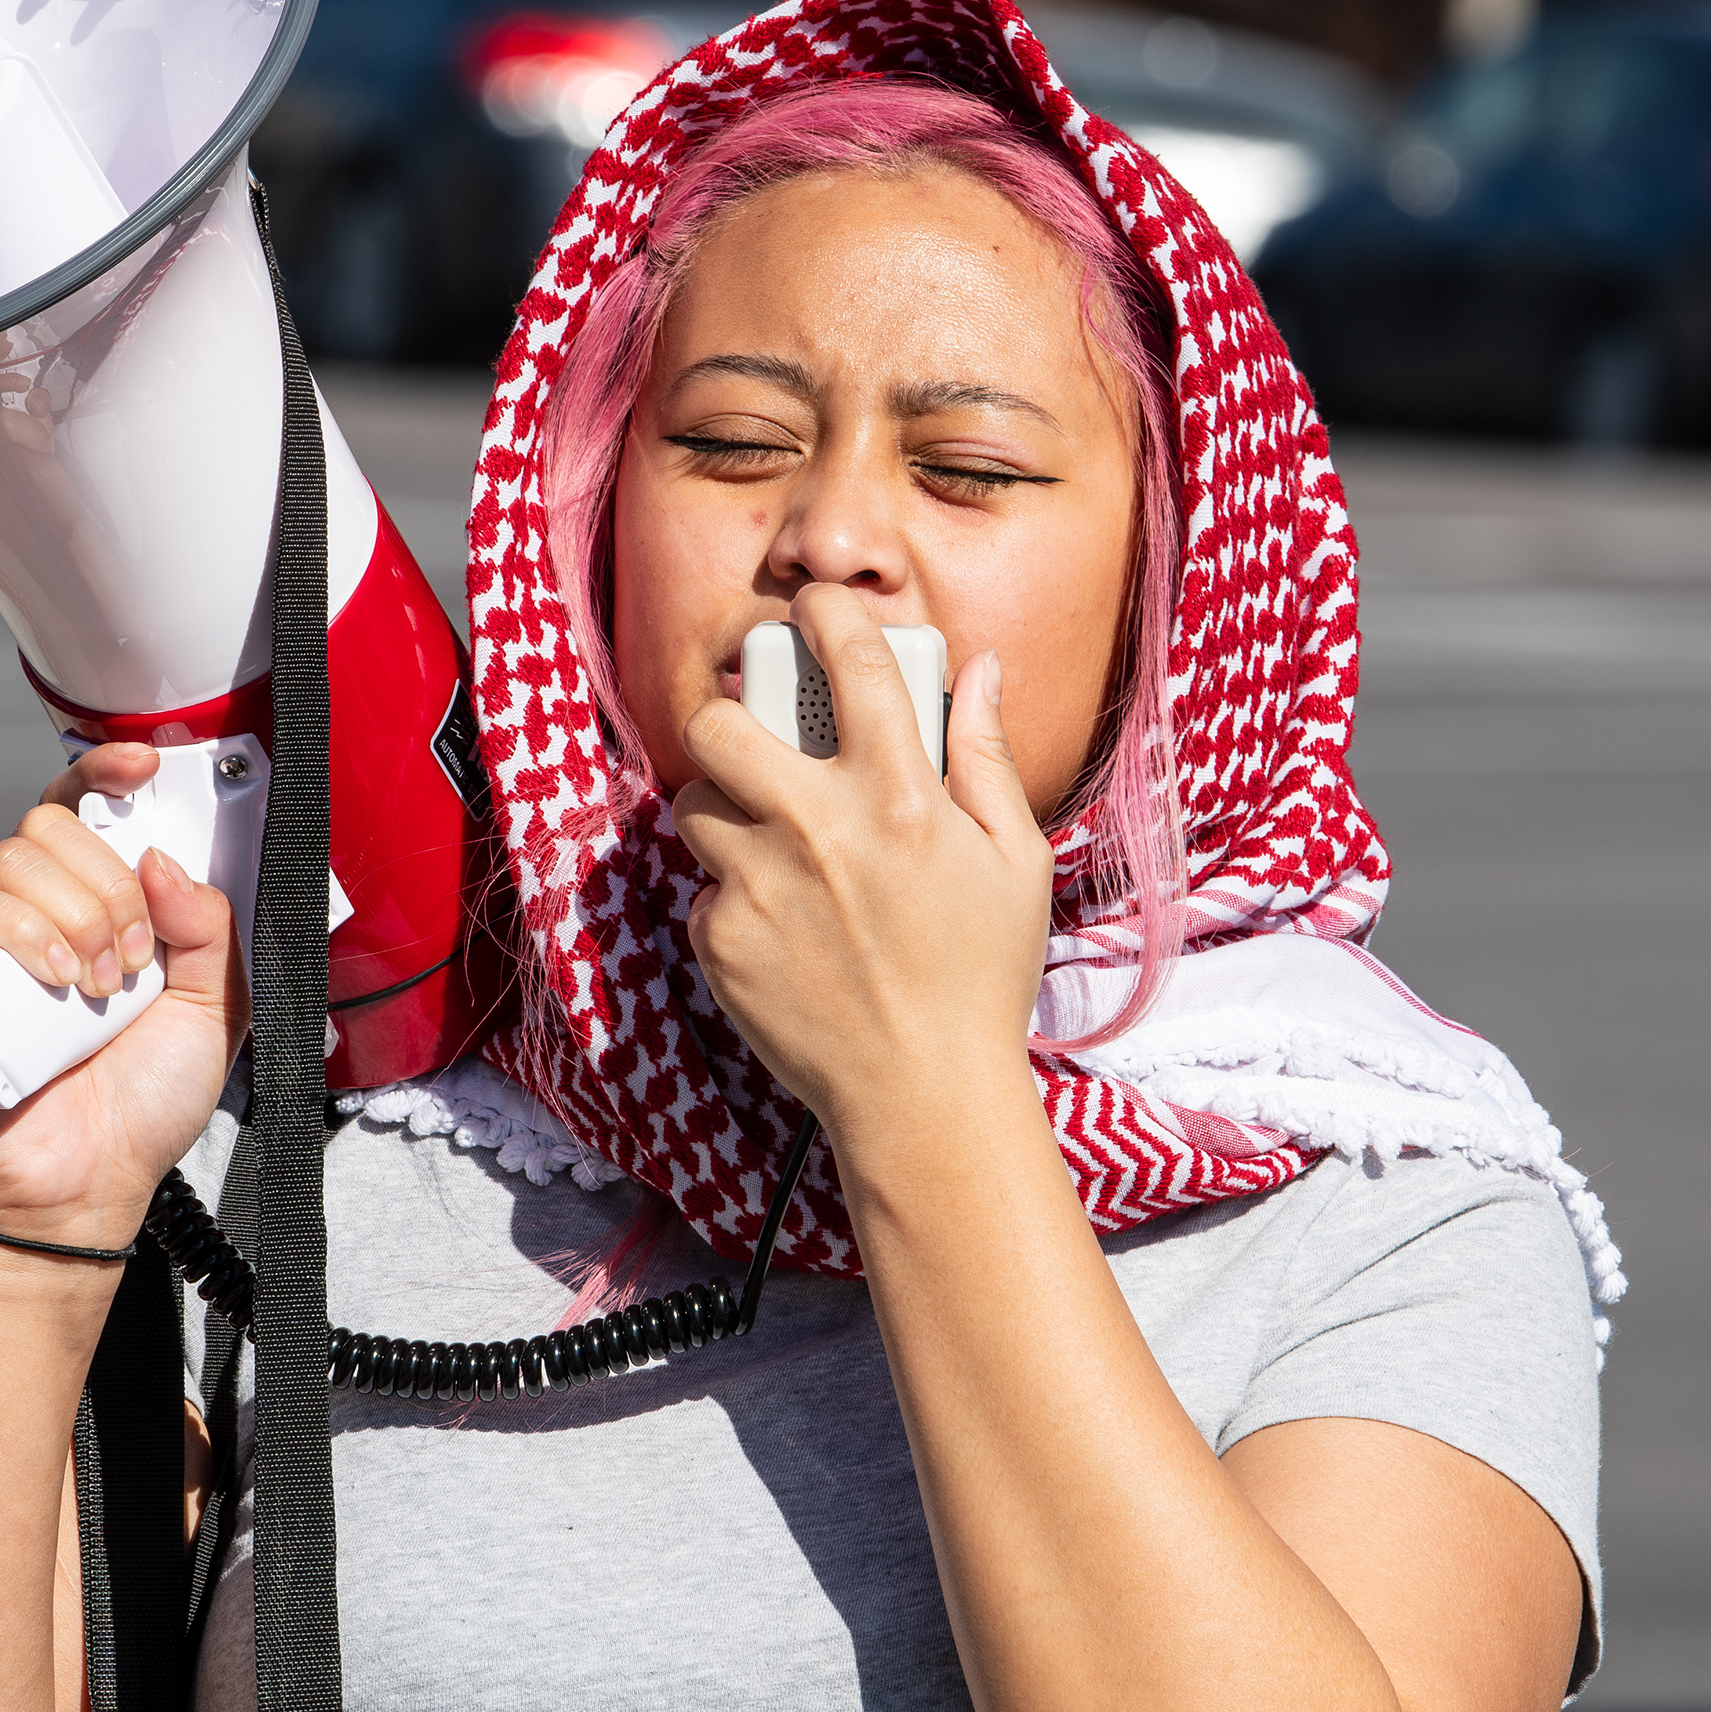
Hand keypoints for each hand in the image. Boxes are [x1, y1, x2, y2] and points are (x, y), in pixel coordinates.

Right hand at [0, 743, 249, 1248]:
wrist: (85, 1187)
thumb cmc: (141, 1102)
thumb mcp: (215, 1009)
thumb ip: (211, 928)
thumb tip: (162, 857)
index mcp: (94, 906)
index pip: (86, 810)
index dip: (106, 771)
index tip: (143, 763)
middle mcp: (30, 913)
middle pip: (51, 825)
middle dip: (109, 882)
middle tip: (137, 958)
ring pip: (11, 860)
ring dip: (76, 915)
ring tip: (100, 987)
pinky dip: (24, 933)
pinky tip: (58, 982)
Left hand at [669, 584, 1049, 1146]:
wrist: (922, 1097)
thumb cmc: (981, 977)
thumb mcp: (1015, 860)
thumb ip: (986, 757)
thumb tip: (984, 671)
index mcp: (899, 797)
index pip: (849, 661)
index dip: (824, 615)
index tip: (813, 614)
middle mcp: (817, 829)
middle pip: (718, 723)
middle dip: (729, 716)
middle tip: (756, 741)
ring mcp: (757, 886)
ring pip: (695, 804)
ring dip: (727, 811)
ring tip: (775, 845)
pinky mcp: (719, 942)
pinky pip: (704, 891)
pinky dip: (735, 900)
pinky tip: (786, 931)